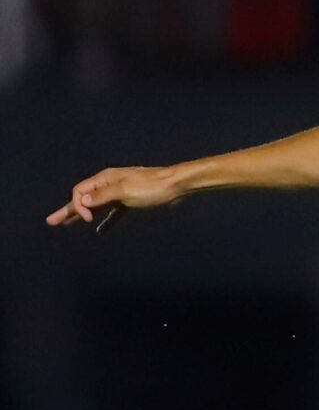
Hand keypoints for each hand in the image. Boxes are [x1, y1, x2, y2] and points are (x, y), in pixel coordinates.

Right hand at [48, 166, 185, 227]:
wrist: (175, 186)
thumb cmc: (150, 187)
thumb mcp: (124, 191)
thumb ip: (102, 196)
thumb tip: (82, 200)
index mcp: (104, 179)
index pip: (80, 192)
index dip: (78, 205)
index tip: (87, 219)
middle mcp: (108, 185)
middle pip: (84, 199)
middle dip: (68, 210)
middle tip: (52, 221)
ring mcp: (119, 194)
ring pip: (96, 207)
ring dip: (83, 216)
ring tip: (69, 225)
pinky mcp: (130, 202)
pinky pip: (113, 214)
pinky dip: (105, 221)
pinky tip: (99, 230)